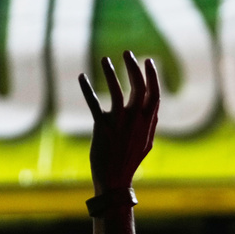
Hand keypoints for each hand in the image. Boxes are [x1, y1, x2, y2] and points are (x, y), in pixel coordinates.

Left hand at [79, 51, 160, 192]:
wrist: (114, 180)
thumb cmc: (129, 161)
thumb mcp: (146, 143)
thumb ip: (150, 124)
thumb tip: (153, 111)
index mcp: (148, 122)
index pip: (154, 93)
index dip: (151, 76)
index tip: (147, 61)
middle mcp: (136, 120)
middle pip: (138, 87)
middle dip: (133, 67)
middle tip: (127, 53)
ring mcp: (120, 122)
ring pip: (116, 90)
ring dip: (111, 72)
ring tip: (104, 59)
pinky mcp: (102, 126)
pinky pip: (93, 103)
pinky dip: (86, 89)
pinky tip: (81, 77)